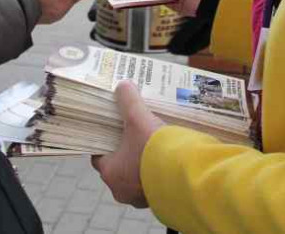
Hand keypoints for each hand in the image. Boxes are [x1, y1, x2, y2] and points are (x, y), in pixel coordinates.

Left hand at [91, 81, 163, 207]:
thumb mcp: (138, 119)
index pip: (99, 158)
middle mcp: (122, 190)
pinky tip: (166, 160)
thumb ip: (129, 100)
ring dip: (143, 166)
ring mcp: (141, 198)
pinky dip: (157, 173)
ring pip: (136, 179)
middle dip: (126, 154)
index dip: (104, 143)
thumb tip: (123, 86)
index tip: (112, 132)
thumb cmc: (154, 150)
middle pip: (118, 168)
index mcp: (111, 173)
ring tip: (153, 147)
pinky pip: (154, 185)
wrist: (185, 175)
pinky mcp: (160, 199)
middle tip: (134, 137)